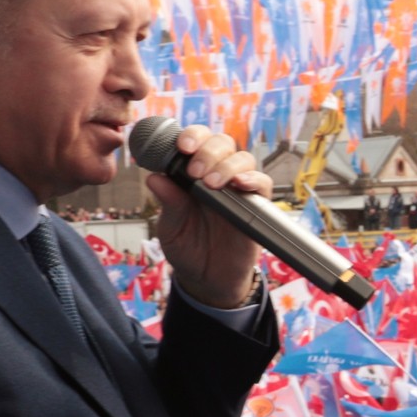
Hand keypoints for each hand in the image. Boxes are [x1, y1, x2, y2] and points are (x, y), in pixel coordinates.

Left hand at [140, 123, 269, 308]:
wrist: (207, 279)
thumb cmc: (187, 248)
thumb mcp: (171, 226)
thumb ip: (169, 202)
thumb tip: (155, 177)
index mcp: (192, 174)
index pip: (196, 142)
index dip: (191, 137)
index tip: (181, 147)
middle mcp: (217, 175)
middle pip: (222, 143)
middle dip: (208, 150)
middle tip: (195, 170)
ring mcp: (238, 189)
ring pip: (242, 158)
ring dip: (227, 164)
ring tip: (211, 184)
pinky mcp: (256, 205)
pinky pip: (262, 183)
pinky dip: (252, 179)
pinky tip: (239, 184)